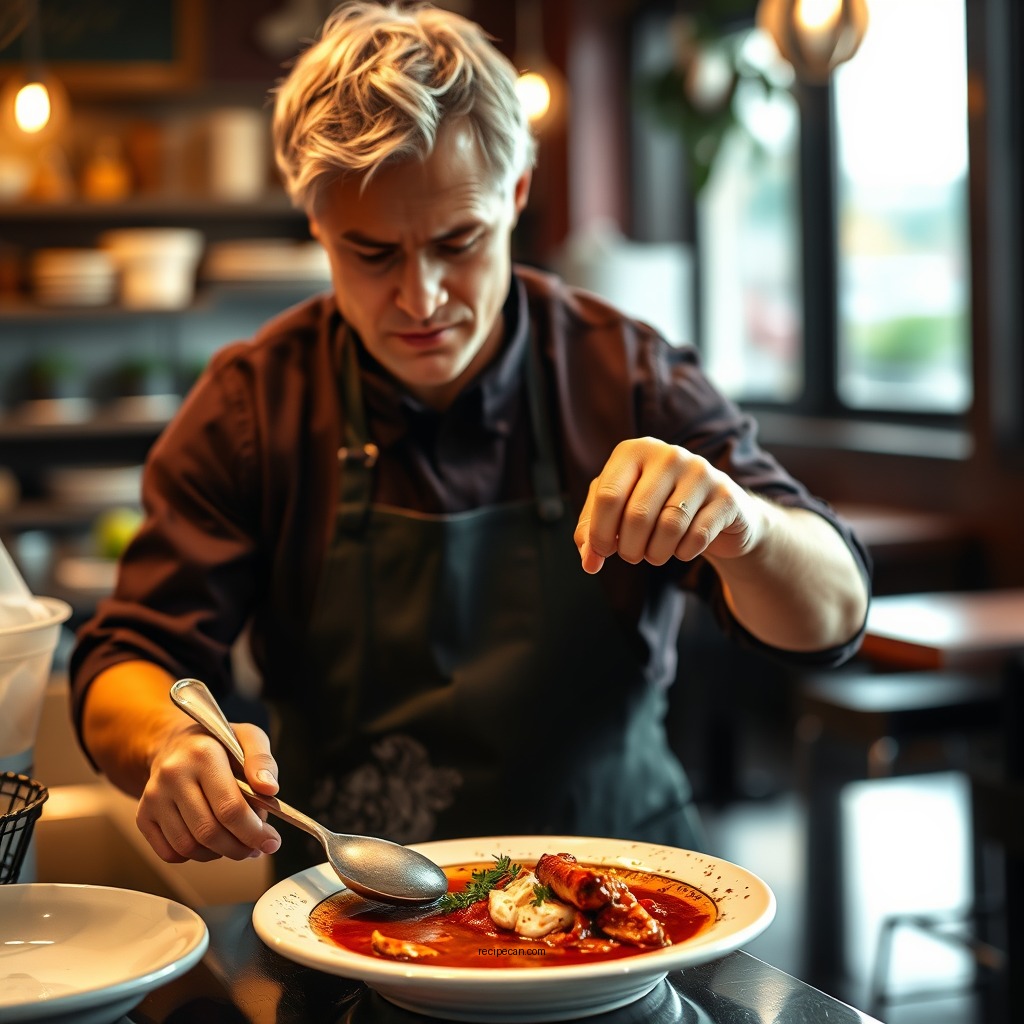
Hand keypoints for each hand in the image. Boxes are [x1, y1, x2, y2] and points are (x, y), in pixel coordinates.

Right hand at [136, 720, 282, 863]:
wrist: (176, 744)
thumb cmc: (218, 744)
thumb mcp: (249, 738)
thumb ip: (262, 762)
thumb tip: (269, 790)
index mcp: (202, 754)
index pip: (230, 807)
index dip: (254, 832)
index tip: (271, 842)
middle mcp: (173, 775)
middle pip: (208, 832)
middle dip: (239, 847)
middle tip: (256, 848)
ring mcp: (154, 797)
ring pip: (189, 847)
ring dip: (218, 853)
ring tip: (235, 842)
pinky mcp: (143, 816)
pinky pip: (170, 853)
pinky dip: (195, 855)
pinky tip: (210, 841)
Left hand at [574, 437, 764, 573]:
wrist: (713, 514)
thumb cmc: (656, 510)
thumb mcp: (618, 513)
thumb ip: (593, 532)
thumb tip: (589, 562)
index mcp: (634, 450)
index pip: (608, 495)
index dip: (600, 533)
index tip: (601, 553)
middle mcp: (668, 454)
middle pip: (637, 514)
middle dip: (629, 548)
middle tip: (631, 557)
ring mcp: (701, 471)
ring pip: (669, 527)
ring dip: (655, 554)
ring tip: (654, 555)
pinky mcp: (726, 495)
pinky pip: (697, 536)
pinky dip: (683, 553)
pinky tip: (681, 549)